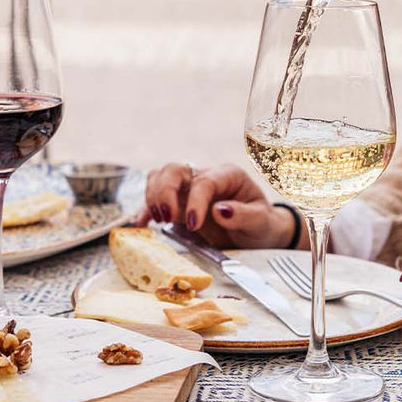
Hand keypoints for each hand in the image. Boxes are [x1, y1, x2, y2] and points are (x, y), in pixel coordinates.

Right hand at [136, 162, 296, 248]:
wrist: (257, 232)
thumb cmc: (260, 224)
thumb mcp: (260, 222)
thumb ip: (243, 215)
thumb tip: (219, 210)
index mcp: (228, 175)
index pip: (204, 181)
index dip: (195, 201)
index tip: (193, 224)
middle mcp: (205, 176)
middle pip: (175, 169)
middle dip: (165, 192)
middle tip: (166, 216)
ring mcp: (189, 188)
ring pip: (160, 177)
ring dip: (153, 196)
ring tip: (158, 220)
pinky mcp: (178, 203)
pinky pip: (155, 197)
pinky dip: (145, 209)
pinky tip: (141, 224)